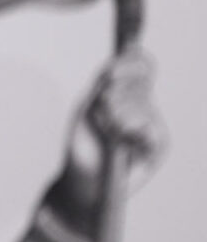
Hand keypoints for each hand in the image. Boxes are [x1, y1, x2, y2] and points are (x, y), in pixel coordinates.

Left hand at [49, 46, 167, 228]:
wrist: (83, 180)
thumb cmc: (83, 145)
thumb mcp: (87, 109)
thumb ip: (103, 86)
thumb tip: (114, 65)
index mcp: (127, 92)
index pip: (140, 63)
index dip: (130, 60)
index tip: (109, 71)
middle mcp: (144, 106)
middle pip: (141, 78)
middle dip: (117, 89)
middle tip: (101, 107)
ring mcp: (153, 125)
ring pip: (142, 101)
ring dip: (118, 111)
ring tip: (106, 128)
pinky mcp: (158, 145)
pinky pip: (149, 125)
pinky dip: (129, 127)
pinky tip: (118, 137)